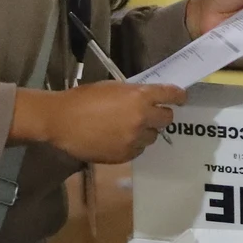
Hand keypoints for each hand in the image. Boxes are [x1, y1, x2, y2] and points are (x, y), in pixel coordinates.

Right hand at [13, 82, 186, 163]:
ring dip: (145, 131)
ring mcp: (134, 139)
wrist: (61, 121)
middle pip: (167, 118)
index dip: (178, 96)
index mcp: (139, 96)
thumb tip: (146, 98)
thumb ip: (132, 93)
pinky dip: (133, 145)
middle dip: (160, 115)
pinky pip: (138, 150)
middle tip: (149, 114)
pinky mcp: (125, 155)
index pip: (171, 95)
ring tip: (128, 128)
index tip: (180, 98)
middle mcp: (142, 118)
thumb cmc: (82, 99)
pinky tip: (117, 139)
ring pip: (153, 136)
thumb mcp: (111, 87)